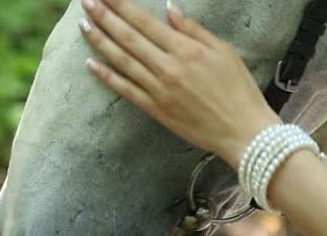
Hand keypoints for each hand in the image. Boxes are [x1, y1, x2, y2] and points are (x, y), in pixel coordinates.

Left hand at [79, 0, 280, 167]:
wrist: (242, 131)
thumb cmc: (239, 90)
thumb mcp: (223, 51)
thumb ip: (193, 30)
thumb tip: (169, 8)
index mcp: (186, 50)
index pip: (145, 21)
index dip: (122, 6)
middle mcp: (168, 68)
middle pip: (128, 38)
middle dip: (105, 17)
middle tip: (86, 2)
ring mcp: (159, 90)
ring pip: (122, 61)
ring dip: (100, 42)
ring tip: (84, 26)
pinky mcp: (155, 110)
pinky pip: (125, 90)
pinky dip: (107, 76)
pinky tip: (90, 64)